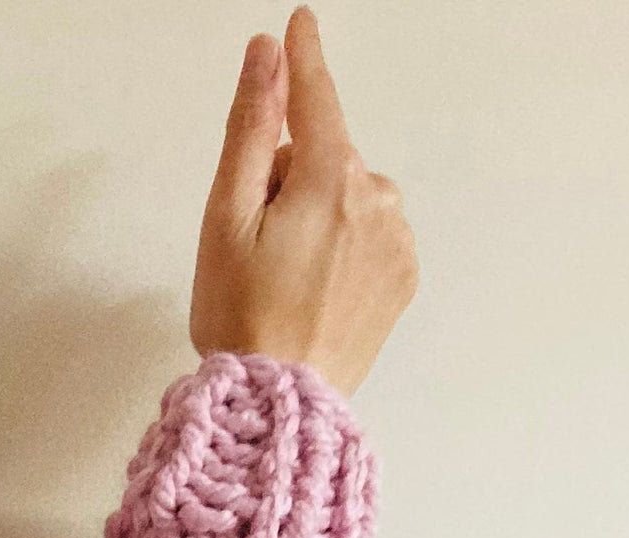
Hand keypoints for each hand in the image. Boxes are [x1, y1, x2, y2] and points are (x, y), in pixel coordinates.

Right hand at [189, 6, 418, 399]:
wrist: (279, 409)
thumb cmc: (241, 320)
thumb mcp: (225, 219)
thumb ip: (251, 129)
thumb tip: (268, 56)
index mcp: (331, 179)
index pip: (317, 99)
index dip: (302, 60)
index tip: (300, 24)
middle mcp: (378, 200)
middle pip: (327, 160)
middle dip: (292, 185)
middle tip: (256, 250)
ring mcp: (398, 242)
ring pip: (350, 201)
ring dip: (320, 220)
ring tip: (285, 281)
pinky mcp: (403, 280)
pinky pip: (371, 240)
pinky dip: (344, 253)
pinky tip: (315, 295)